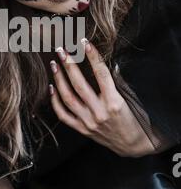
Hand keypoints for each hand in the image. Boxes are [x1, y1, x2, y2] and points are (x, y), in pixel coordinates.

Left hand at [48, 39, 154, 157]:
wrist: (134, 145)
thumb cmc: (136, 119)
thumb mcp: (131, 99)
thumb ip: (118, 82)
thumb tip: (109, 64)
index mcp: (114, 102)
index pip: (101, 74)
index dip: (93, 57)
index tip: (85, 43)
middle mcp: (100, 112)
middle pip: (79, 85)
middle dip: (69, 65)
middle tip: (62, 50)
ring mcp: (89, 122)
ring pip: (68, 98)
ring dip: (59, 80)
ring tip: (54, 64)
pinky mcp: (82, 130)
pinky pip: (64, 115)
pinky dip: (55, 102)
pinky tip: (52, 88)